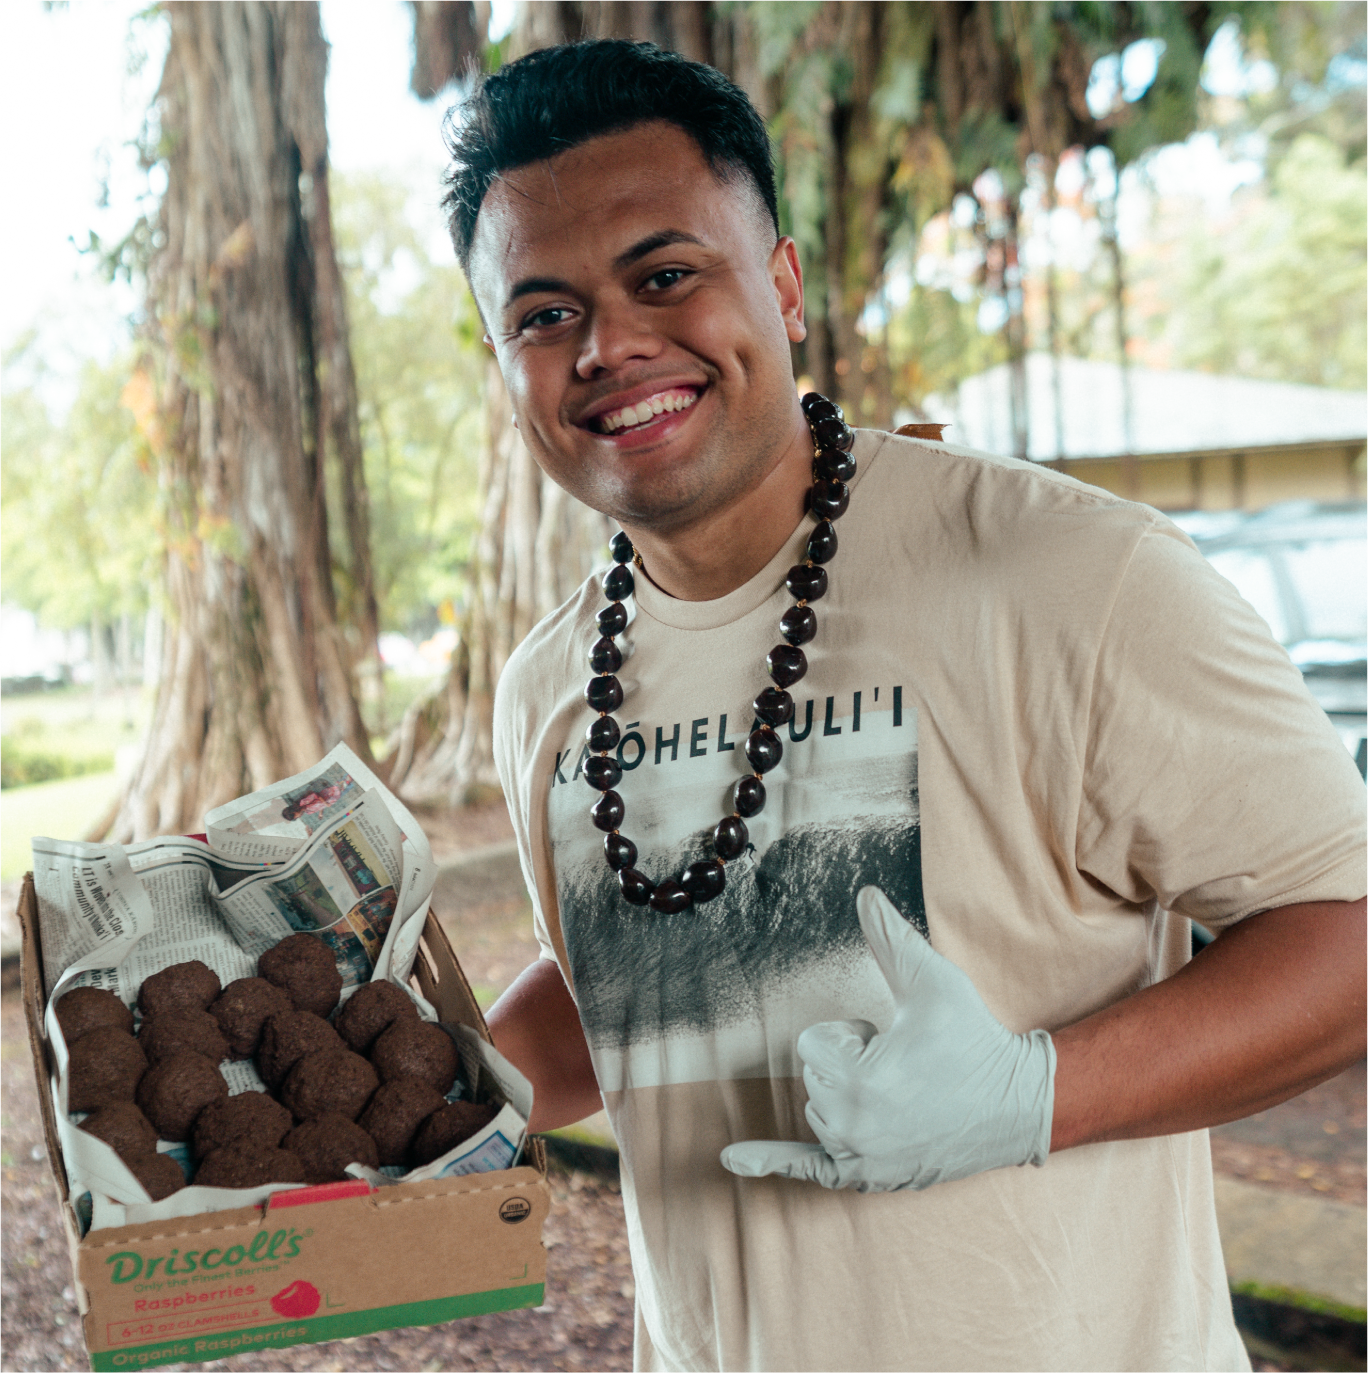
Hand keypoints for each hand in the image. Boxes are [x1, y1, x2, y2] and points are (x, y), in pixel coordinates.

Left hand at [721, 886, 1054, 1191]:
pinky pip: (809, 1171)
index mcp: (858, 1082)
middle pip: (813, 1078)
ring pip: (819, 1110)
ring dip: (848, 1096)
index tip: (894, 1040)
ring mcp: (860, 1159)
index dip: (851, 1034)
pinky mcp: (870, 1176)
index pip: (811, 1046)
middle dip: (850, 1064)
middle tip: (906, 1067)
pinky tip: (731, 1160)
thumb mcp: (930, 983)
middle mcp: (851, 1128)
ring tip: (905, 1093)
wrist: (1018, 1105)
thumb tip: (865, 892)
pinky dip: (772, 1165)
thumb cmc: (973, 1039)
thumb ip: (889, 939)